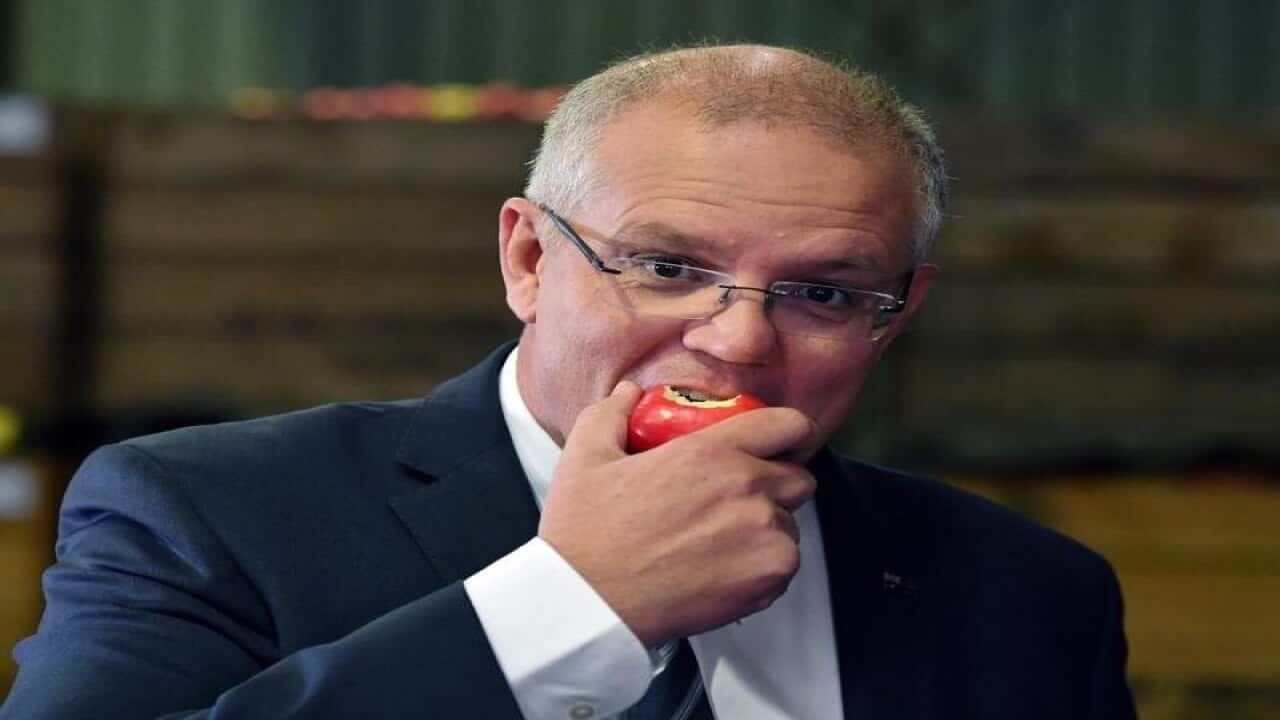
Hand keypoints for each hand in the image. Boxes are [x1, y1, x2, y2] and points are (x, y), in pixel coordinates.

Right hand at [538, 381, 817, 646]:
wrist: (590, 602)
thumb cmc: (586, 533)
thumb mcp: (586, 454)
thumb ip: (612, 412)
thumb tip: (628, 393)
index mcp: (711, 452)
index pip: (788, 425)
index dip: (788, 433)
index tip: (777, 445)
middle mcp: (747, 489)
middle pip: (799, 479)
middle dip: (777, 485)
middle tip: (741, 498)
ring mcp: (763, 537)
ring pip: (791, 526)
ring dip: (768, 530)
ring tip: (723, 540)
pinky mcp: (766, 581)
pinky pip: (784, 566)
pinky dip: (763, 568)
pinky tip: (723, 568)